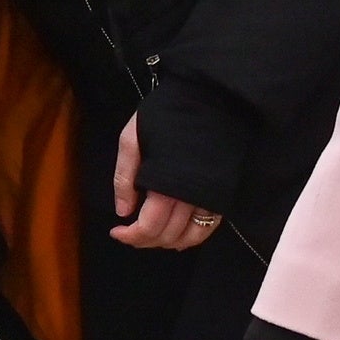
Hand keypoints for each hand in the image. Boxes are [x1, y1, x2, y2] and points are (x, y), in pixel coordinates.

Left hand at [109, 115, 220, 249]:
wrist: (209, 97)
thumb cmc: (166, 115)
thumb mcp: (132, 138)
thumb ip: (124, 176)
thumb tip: (123, 212)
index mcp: (167, 184)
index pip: (150, 227)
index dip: (131, 236)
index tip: (116, 232)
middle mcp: (192, 197)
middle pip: (168, 236)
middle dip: (145, 241)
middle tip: (129, 234)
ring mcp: (210, 198)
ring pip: (190, 237)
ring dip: (168, 242)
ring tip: (151, 236)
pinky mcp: (222, 194)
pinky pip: (209, 227)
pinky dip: (192, 238)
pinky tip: (177, 235)